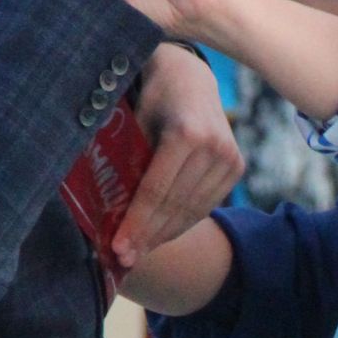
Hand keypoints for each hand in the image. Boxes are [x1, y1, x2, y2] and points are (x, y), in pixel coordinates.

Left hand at [110, 48, 244, 265]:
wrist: (189, 78)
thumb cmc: (150, 96)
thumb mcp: (131, 120)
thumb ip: (124, 160)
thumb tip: (100, 209)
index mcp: (186, 133)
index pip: (156, 191)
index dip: (136, 223)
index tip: (117, 247)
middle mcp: (214, 147)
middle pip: (175, 205)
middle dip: (147, 236)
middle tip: (123, 259)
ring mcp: (230, 157)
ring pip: (192, 210)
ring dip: (164, 234)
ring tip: (139, 252)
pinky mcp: (237, 166)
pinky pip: (205, 204)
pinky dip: (182, 222)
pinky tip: (160, 234)